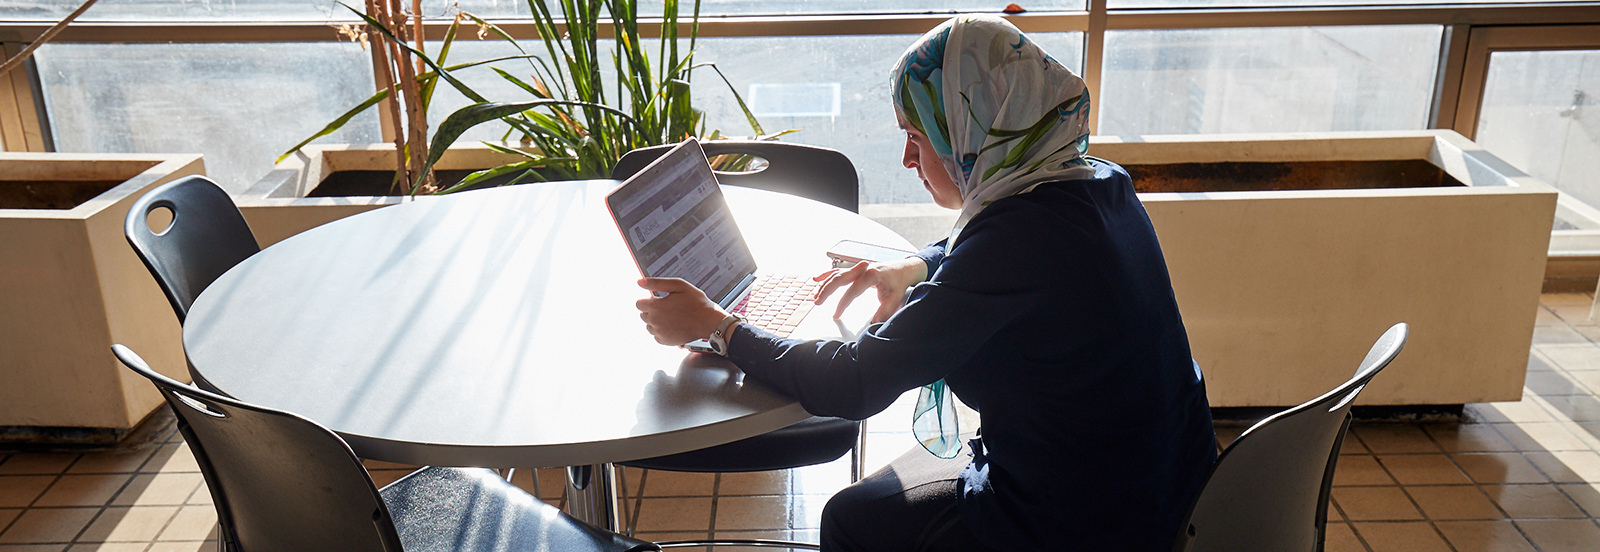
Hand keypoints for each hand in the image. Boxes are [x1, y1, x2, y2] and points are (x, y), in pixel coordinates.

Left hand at [636, 278, 728, 345]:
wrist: (708, 321)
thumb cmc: (696, 302)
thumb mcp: (678, 285)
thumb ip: (656, 282)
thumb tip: (640, 281)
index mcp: (655, 306)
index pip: (639, 303)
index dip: (649, 300)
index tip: (659, 300)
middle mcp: (654, 321)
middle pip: (643, 315)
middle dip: (652, 310)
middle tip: (669, 308)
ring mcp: (659, 332)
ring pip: (649, 325)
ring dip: (656, 321)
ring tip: (672, 317)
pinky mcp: (665, 341)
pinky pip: (656, 335)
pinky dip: (662, 331)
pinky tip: (673, 325)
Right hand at [813, 257, 928, 323]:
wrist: (904, 269)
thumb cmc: (899, 282)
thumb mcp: (894, 298)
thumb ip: (884, 311)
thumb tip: (875, 324)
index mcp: (872, 274)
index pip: (853, 290)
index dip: (843, 303)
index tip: (836, 314)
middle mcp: (862, 268)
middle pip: (839, 278)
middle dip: (827, 290)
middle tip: (818, 302)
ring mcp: (858, 267)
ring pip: (837, 274)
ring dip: (824, 284)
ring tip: (815, 297)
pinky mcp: (856, 269)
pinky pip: (838, 270)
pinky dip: (827, 274)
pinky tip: (816, 278)